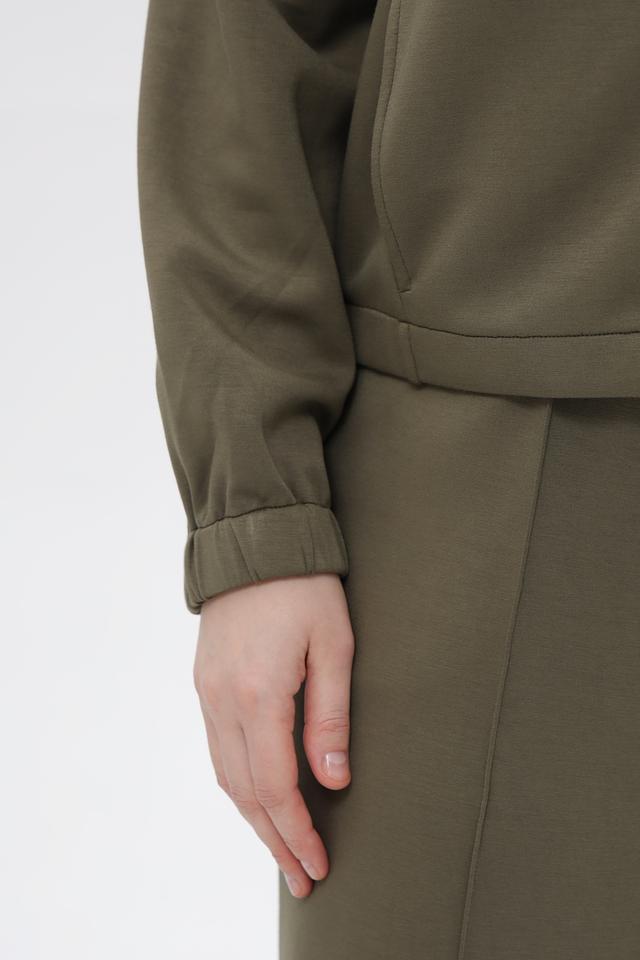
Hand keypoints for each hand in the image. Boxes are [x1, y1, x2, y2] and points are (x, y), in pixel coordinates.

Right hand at [193, 572, 354, 898]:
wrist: (256, 539)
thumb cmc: (305, 586)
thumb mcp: (335, 646)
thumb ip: (330, 716)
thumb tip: (333, 779)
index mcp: (259, 694)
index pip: (275, 786)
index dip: (297, 832)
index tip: (318, 866)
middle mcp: (223, 701)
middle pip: (244, 792)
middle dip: (274, 840)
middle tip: (301, 878)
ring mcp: (208, 692)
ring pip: (225, 775)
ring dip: (254, 817)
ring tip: (282, 848)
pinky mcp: (205, 682)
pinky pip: (217, 748)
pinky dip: (239, 783)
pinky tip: (258, 796)